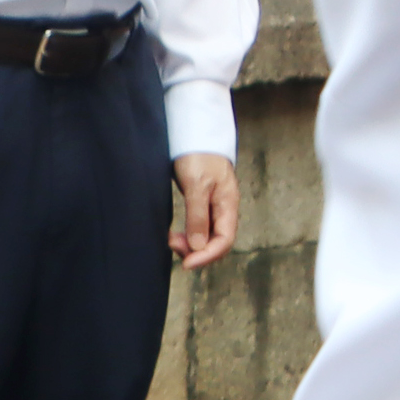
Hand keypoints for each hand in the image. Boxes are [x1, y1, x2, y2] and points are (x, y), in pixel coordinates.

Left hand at [170, 153, 237, 270]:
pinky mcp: (202, 205)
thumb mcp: (197, 186)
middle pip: (216, 242)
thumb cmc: (199, 156)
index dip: (207, 256)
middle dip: (196, 251)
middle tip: (172, 244)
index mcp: (228, 205)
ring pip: (206, 238)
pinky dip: (187, 236)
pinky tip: (175, 234)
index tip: (186, 263)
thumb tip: (198, 247)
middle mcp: (223, 210)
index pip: (225, 240)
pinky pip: (199, 229)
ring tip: (171, 239)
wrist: (195, 136)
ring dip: (190, 244)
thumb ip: (198, 216)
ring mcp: (214, 208)